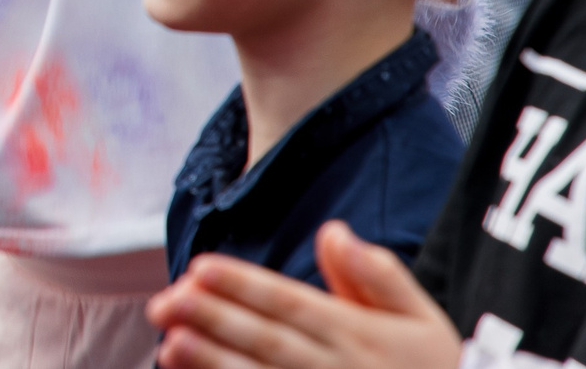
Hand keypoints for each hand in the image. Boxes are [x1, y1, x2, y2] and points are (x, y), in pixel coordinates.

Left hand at [150, 223, 459, 368]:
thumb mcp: (422, 319)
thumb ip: (378, 275)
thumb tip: (333, 229)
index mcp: (359, 334)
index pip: (291, 304)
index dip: (244, 286)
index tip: (199, 267)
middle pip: (268, 341)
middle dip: (214, 321)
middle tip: (163, 303)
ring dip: (214, 364)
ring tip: (168, 344)